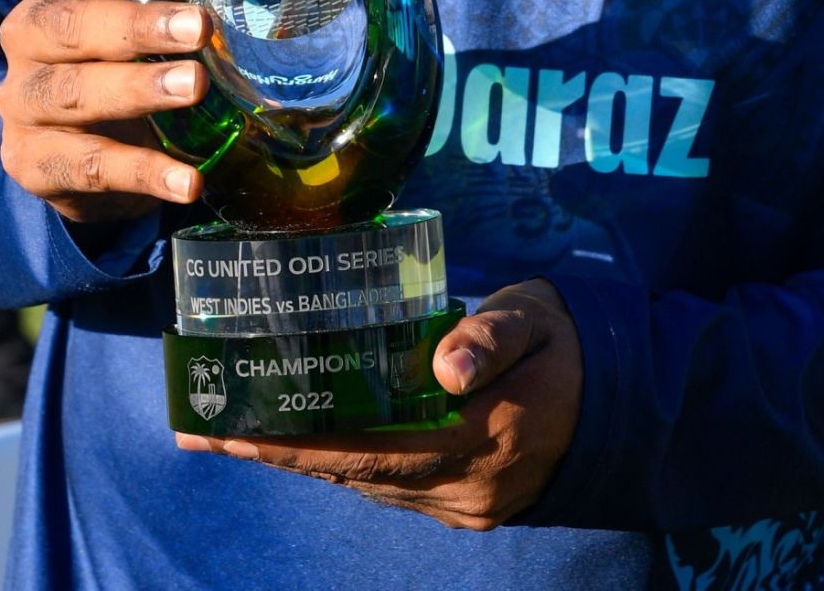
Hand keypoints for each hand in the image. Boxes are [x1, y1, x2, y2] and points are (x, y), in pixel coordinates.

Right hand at [0, 0, 278, 223]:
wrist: (74, 147)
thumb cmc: (125, 56)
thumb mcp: (163, 6)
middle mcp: (28, 38)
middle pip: (71, 25)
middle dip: (137, 26)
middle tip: (200, 28)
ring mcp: (23, 103)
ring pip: (74, 93)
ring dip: (137, 91)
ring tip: (196, 87)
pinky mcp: (32, 163)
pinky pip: (87, 167)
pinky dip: (142, 173)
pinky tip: (188, 181)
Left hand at [176, 277, 583, 529]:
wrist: (624, 405)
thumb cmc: (568, 345)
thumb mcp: (539, 318)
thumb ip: (495, 336)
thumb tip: (446, 365)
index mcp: (479, 438)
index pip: (366, 449)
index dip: (292, 440)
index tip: (228, 424)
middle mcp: (461, 486)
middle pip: (349, 473)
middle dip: (271, 449)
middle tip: (198, 426)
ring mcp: (461, 504)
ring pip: (363, 484)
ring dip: (298, 458)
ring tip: (230, 426)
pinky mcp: (462, 505)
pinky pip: (386, 487)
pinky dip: (339, 465)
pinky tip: (301, 441)